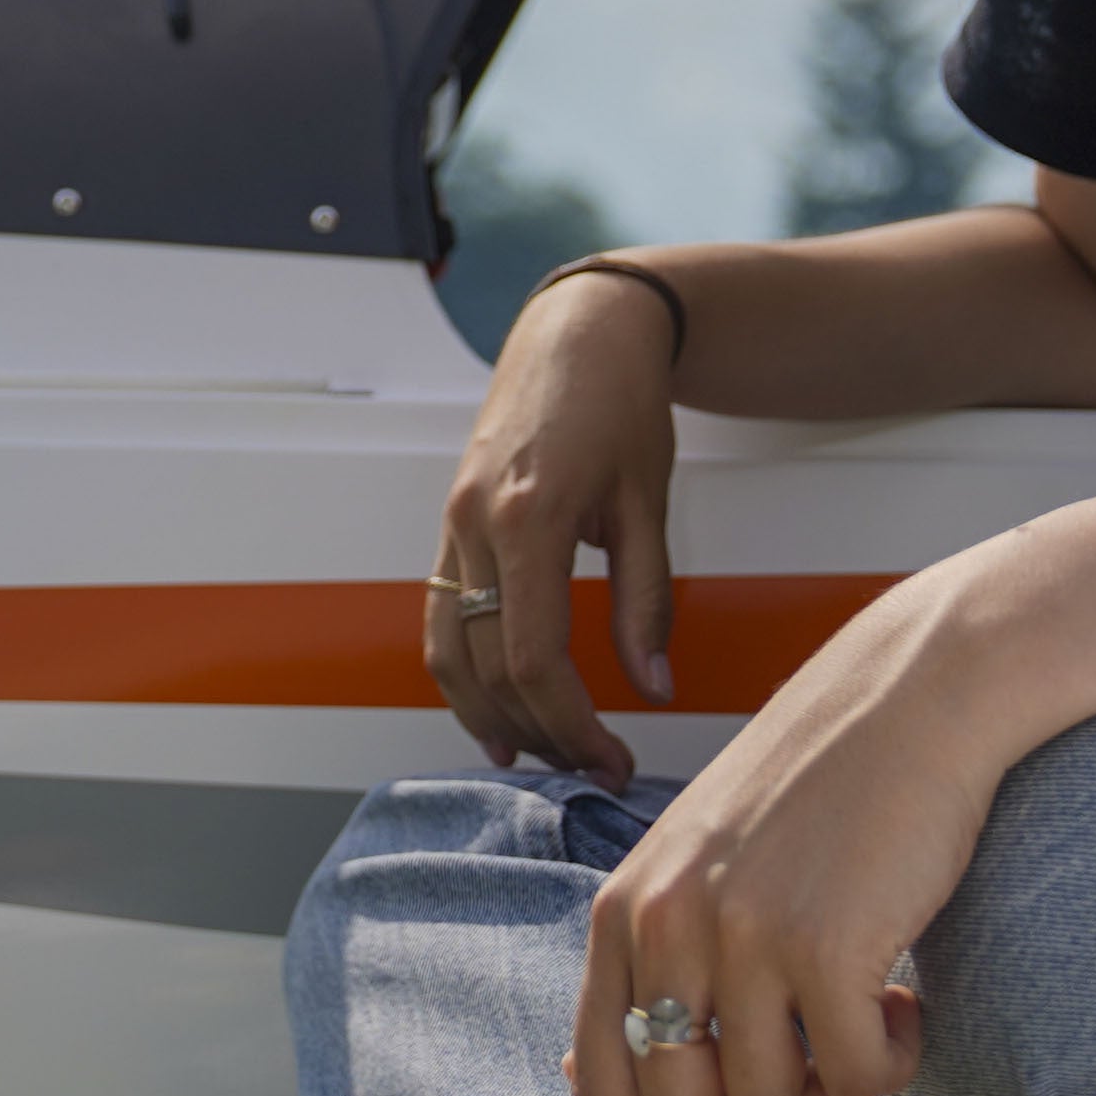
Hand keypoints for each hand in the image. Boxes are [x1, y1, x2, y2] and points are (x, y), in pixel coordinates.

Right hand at [427, 269, 680, 782]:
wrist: (580, 327)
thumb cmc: (623, 400)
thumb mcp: (649, 500)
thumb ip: (648, 599)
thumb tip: (653, 687)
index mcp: (528, 517)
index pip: (535, 657)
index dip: (573, 723)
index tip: (614, 758)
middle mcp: (476, 524)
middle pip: (489, 666)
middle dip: (541, 731)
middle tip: (591, 768)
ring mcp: (453, 522)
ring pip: (449, 649)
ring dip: (490, 713)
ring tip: (539, 756)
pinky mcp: (451, 521)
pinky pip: (443, 615)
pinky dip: (463, 671)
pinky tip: (496, 705)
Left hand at [565, 568, 1011, 1095]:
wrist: (917, 694)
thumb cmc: (823, 787)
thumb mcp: (701, 863)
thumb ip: (654, 962)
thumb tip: (579, 1081)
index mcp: (622, 910)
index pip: (599, 1090)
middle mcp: (663, 925)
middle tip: (819, 1090)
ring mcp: (739, 936)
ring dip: (831, 1094)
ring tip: (873, 1023)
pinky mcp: (824, 947)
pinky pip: (850, 1079)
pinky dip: (890, 1067)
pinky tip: (911, 1004)